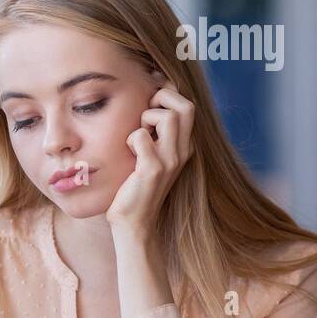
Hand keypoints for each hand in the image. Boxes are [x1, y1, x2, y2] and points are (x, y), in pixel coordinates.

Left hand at [105, 81, 193, 235]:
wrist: (134, 222)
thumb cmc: (136, 186)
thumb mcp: (151, 156)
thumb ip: (154, 134)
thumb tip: (145, 104)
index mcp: (184, 145)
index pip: (187, 105)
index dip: (168, 95)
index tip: (148, 105)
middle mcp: (182, 151)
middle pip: (186, 106)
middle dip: (162, 99)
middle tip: (144, 114)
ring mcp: (170, 161)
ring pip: (168, 117)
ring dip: (146, 118)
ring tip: (137, 135)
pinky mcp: (152, 170)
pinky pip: (140, 136)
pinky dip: (131, 138)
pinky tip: (129, 153)